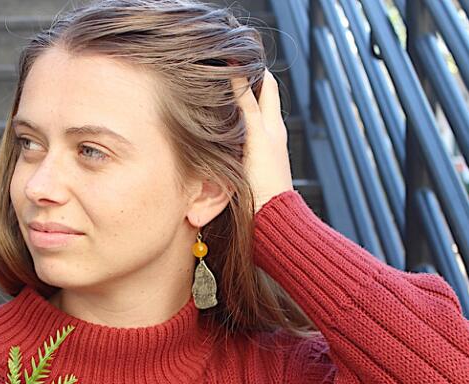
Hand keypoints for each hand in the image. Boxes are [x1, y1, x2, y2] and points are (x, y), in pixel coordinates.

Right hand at [230, 68, 293, 213]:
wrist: (270, 214)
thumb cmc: (266, 178)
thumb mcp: (254, 136)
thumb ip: (247, 107)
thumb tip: (238, 76)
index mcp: (274, 124)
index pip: (268, 85)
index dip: (255, 69)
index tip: (238, 59)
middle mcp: (272, 134)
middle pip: (261, 100)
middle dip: (246, 85)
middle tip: (226, 74)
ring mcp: (263, 149)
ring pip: (253, 119)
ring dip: (240, 107)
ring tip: (221, 98)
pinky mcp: (255, 163)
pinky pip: (246, 137)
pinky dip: (236, 127)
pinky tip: (224, 131)